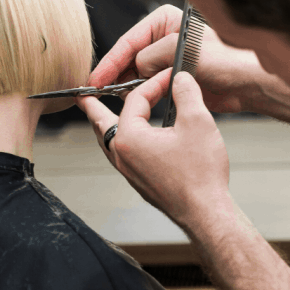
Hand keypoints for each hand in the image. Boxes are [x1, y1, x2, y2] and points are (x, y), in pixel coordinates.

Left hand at [77, 70, 229, 225]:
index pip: (135, 99)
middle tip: (82, 95)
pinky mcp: (139, 181)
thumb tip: (180, 78)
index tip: (170, 76)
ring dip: (104, 124)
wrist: (206, 212)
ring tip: (99, 116)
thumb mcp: (197, 121)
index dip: (154, 83)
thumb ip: (186, 92)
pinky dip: (119, 140)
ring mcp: (129, 171)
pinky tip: (130, 140)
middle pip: (101, 122)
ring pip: (108, 141)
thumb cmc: (200, 174)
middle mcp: (122, 155)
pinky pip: (121, 154)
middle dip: (93, 106)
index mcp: (130, 138)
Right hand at [88, 4, 274, 114]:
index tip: (97, 78)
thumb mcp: (180, 51)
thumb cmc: (225, 61)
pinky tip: (131, 101)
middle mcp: (163, 37)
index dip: (111, 61)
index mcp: (165, 22)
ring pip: (135, 72)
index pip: (129, 41)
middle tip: (99, 90)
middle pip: (129, 56)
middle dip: (115, 73)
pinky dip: (138, 93)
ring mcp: (166, 57)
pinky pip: (147, 84)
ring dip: (126, 84)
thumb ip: (151, 57)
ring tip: (114, 96)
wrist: (247, 84)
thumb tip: (136, 68)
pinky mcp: (171, 76)